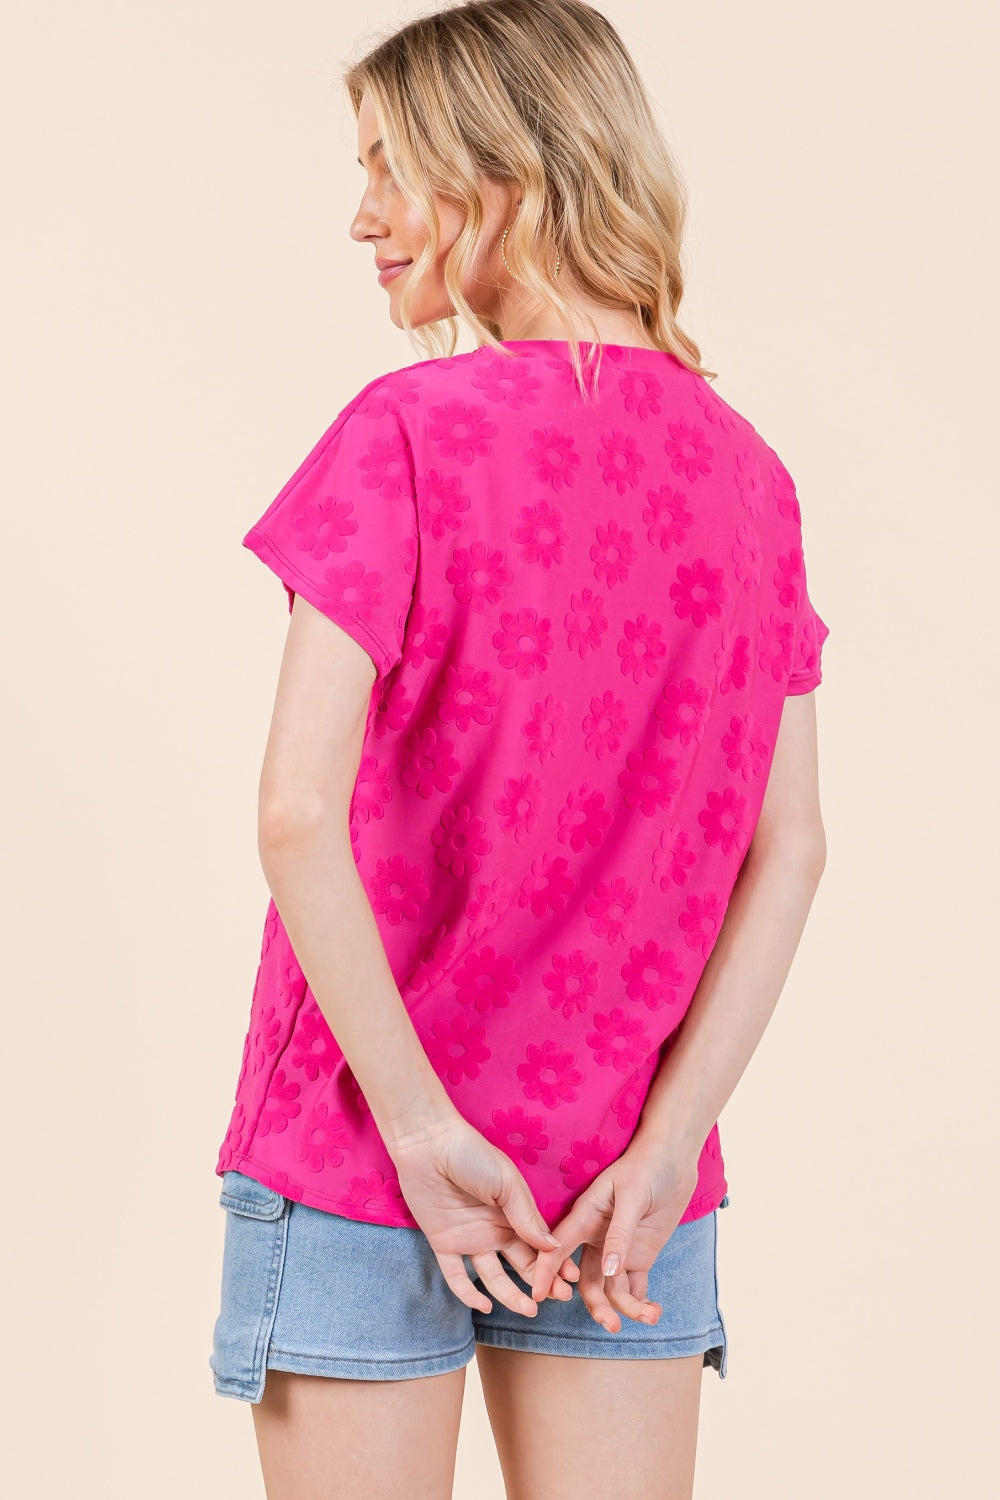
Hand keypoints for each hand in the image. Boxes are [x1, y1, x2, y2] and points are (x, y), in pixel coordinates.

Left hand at [388, 1113, 576, 1316]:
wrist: (429, 1144)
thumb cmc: (473, 1155)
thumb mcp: (507, 1184)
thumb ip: (527, 1217)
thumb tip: (553, 1246)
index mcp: (514, 1212)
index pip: (539, 1245)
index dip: (555, 1262)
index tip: (571, 1279)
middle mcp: (495, 1229)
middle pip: (522, 1263)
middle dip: (542, 1281)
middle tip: (559, 1298)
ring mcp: (470, 1238)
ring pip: (494, 1276)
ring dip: (511, 1295)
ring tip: (530, 1310)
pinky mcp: (444, 1243)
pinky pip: (456, 1276)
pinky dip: (469, 1294)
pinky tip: (485, 1306)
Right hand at [521, 1139, 700, 1332]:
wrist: (673, 1158)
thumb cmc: (647, 1166)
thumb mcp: (631, 1196)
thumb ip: (620, 1234)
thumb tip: (610, 1272)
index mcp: (585, 1216)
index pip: (557, 1247)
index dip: (545, 1271)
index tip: (537, 1296)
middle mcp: (595, 1237)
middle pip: (586, 1280)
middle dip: (596, 1305)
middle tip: (612, 1324)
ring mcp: (616, 1249)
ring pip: (610, 1288)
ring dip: (624, 1307)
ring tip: (648, 1316)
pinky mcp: (638, 1255)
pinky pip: (634, 1286)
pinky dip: (642, 1303)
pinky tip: (654, 1311)